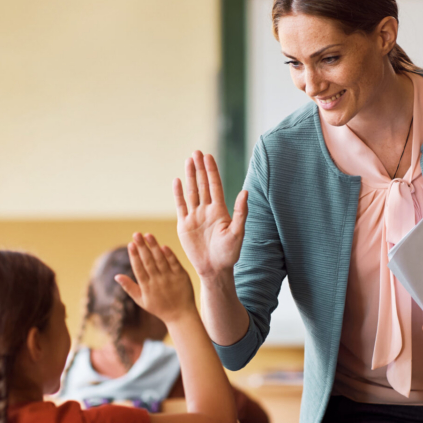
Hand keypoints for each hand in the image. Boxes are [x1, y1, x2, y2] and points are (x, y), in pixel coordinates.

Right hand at [115, 233, 196, 324]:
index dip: (134, 256)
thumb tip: (116, 276)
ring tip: (148, 235)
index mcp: (147, 287)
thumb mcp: (141, 301)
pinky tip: (163, 245)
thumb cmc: (159, 307)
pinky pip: (174, 263)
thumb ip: (129, 287)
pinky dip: (169, 255)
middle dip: (142, 247)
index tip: (130, 244)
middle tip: (136, 234)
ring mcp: (170, 278)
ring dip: (154, 246)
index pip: (139, 269)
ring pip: (160, 260)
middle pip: (148, 261)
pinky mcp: (182, 276)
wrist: (180, 316)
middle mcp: (158, 282)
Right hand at [174, 151, 247, 279]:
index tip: (208, 156)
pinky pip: (180, 206)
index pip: (215, 186)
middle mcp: (207, 211)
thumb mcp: (238, 232)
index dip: (211, 171)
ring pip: (192, 192)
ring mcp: (195, 217)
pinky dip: (178, 193)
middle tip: (196, 152)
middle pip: (203, 185)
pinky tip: (177, 181)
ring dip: (190, 177)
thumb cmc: (230, 254)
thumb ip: (240, 212)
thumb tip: (245, 192)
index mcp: (220, 211)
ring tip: (188, 161)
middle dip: (200, 168)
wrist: (214, 270)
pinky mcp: (184, 225)